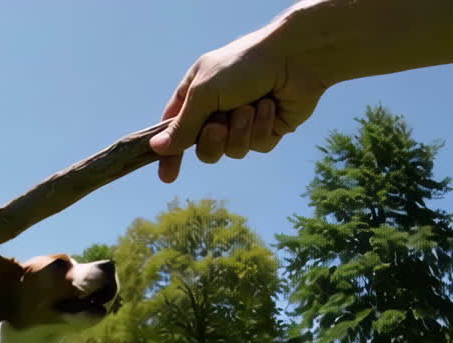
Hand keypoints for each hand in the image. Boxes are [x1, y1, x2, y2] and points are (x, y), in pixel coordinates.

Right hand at [151, 28, 330, 182]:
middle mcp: (217, 109)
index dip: (170, 153)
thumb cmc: (244, 65)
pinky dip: (262, 128)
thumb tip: (156, 148)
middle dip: (212, 141)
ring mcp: (243, 121)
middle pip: (204, 149)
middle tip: (219, 125)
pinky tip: (271, 107)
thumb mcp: (204, 92)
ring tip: (251, 106)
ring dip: (240, 131)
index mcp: (196, 94)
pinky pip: (256, 147)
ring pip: (232, 151)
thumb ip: (182, 125)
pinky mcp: (267, 129)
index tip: (167, 176)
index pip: (174, 130)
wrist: (295, 57)